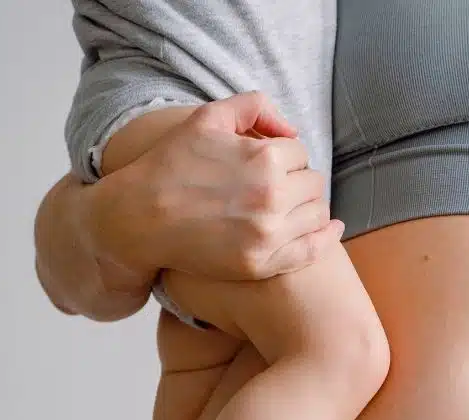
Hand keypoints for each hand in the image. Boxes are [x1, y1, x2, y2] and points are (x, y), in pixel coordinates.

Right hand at [89, 91, 342, 283]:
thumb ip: (254, 107)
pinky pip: (312, 249)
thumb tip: (290, 129)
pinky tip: (329, 228)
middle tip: (276, 187)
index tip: (265, 165)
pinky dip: (325, 237)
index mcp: (265, 158)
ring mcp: (268, 233)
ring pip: (317, 213)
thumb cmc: (171, 165)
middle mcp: (272, 196)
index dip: (283, 156)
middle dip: (298, 181)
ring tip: (289, 206)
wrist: (138, 218)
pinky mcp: (261, 263)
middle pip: (313, 183)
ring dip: (308, 206)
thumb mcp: (207, 118)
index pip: (299, 152)